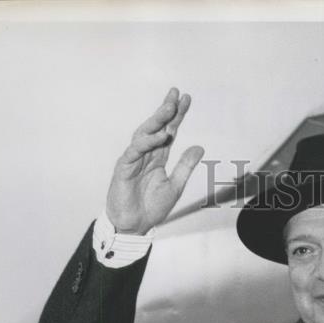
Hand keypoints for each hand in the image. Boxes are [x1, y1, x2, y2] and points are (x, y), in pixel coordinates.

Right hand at [106, 87, 203, 234]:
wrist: (134, 226)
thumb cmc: (151, 207)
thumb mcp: (175, 186)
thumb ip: (185, 166)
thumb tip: (199, 147)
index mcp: (158, 157)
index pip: (169, 131)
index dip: (177, 116)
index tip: (187, 99)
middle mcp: (146, 154)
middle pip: (156, 127)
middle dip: (166, 110)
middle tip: (176, 93)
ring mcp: (134, 159)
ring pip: (145, 133)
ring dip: (157, 120)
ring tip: (169, 107)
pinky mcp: (124, 168)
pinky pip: (136, 150)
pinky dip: (148, 142)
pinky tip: (160, 135)